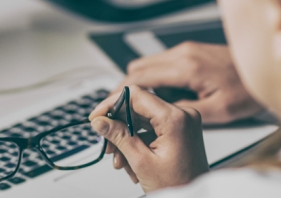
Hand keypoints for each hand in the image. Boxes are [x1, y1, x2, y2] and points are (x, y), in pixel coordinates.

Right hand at [89, 87, 208, 192]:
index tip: (97, 117)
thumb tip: (100, 121)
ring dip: (127, 139)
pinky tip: (132, 162)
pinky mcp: (180, 131)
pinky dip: (139, 143)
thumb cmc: (178, 186)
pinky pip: (152, 129)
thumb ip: (119, 137)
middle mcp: (182, 115)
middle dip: (118, 127)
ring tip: (120, 161)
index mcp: (175, 118)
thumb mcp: (142, 162)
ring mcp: (182, 122)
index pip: (136, 95)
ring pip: (143, 120)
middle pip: (138, 108)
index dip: (112, 104)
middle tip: (107, 145)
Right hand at [121, 42, 262, 124]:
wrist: (266, 69)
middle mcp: (183, 53)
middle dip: (126, 88)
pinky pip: (162, 62)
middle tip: (124, 109)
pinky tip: (164, 95)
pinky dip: (155, 77)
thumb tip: (159, 115)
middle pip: (137, 67)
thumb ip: (183, 111)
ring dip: (141, 82)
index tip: (112, 105)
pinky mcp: (191, 51)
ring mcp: (186, 49)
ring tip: (144, 106)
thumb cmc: (247, 90)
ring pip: (148, 63)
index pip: (140, 77)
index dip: (121, 93)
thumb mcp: (217, 111)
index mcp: (186, 67)